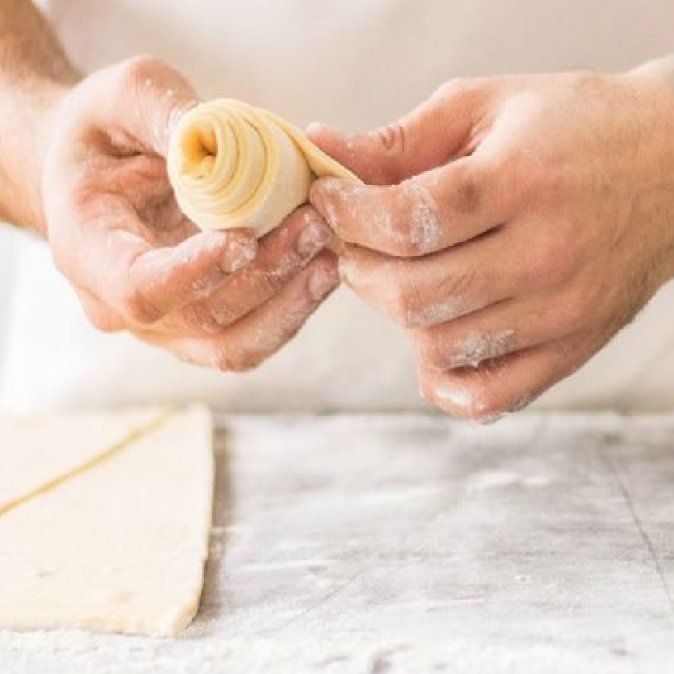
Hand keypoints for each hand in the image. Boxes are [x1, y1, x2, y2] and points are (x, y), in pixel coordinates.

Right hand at [37, 57, 339, 370]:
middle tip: (316, 222)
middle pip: (199, 318)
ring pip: (231, 345)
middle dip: (265, 276)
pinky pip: (247, 338)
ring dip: (288, 304)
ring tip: (330, 249)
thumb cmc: (100, 129)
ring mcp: (159, 325)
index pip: (137, 288)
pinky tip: (322, 264)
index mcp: (85, 249)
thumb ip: (162, 109)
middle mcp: (117, 305)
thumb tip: (215, 133)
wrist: (91, 169)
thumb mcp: (120, 94)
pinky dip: (289, 308)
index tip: (243, 240)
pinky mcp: (195, 327)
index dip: (192, 274)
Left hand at [308, 70, 673, 420]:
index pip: (405, 222)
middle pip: (409, 295)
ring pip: (437, 346)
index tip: (328, 199)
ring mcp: (562, 311)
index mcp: (521, 182)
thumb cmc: (571, 127)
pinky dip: (444, 376)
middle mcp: (545, 254)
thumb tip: (319, 151)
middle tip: (358, 243)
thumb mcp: (485, 107)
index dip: (346, 214)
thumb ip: (398, 140)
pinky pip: (486, 397)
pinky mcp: (573, 349)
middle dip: (359, 269)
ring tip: (407, 274)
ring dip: (399, 314)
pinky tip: (437, 333)